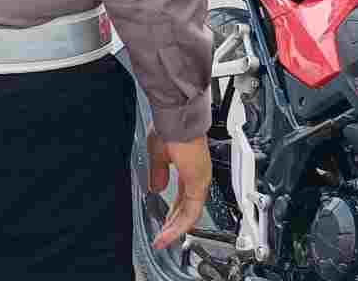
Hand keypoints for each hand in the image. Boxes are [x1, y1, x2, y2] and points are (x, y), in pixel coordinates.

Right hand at [147, 131, 211, 249]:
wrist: (175, 117)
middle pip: (188, 206)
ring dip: (176, 228)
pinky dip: (179, 225)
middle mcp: (197, 173)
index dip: (173, 210)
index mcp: (189, 166)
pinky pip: (191, 210)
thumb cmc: (169, 126)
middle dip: (174, 224)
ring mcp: (200, 178)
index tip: (163, 222)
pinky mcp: (198, 181)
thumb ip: (159, 173)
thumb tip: (157, 187)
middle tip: (163, 237)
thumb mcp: (159, 155)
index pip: (183, 195)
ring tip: (163, 240)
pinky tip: (169, 234)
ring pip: (191, 212)